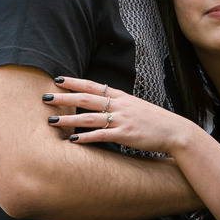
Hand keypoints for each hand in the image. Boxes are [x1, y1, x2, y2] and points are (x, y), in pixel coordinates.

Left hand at [42, 76, 197, 153]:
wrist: (175, 131)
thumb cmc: (153, 120)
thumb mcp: (134, 105)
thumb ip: (117, 103)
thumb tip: (100, 102)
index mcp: (120, 96)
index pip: (93, 86)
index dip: (74, 82)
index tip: (57, 79)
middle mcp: (119, 105)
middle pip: (86, 98)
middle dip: (64, 98)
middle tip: (44, 97)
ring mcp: (122, 120)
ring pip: (89, 117)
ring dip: (69, 119)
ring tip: (51, 121)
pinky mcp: (125, 135)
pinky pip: (101, 136)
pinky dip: (86, 138)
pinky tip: (72, 140)